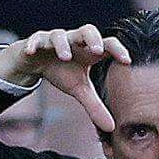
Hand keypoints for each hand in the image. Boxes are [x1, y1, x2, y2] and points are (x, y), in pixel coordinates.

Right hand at [0, 24, 130, 135]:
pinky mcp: (37, 42)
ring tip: (65, 57)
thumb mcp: (79, 89)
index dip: (118, 50)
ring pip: (60, 35)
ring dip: (63, 44)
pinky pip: (35, 40)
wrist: (36, 61)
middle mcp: (74, 40)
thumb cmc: (62, 71)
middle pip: (87, 30)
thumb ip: (95, 106)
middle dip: (92, 39)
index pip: (107, 44)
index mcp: (88, 50)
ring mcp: (54, 39)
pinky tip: (32, 51)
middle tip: (97, 51)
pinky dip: (34, 44)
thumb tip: (111, 128)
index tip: (127, 61)